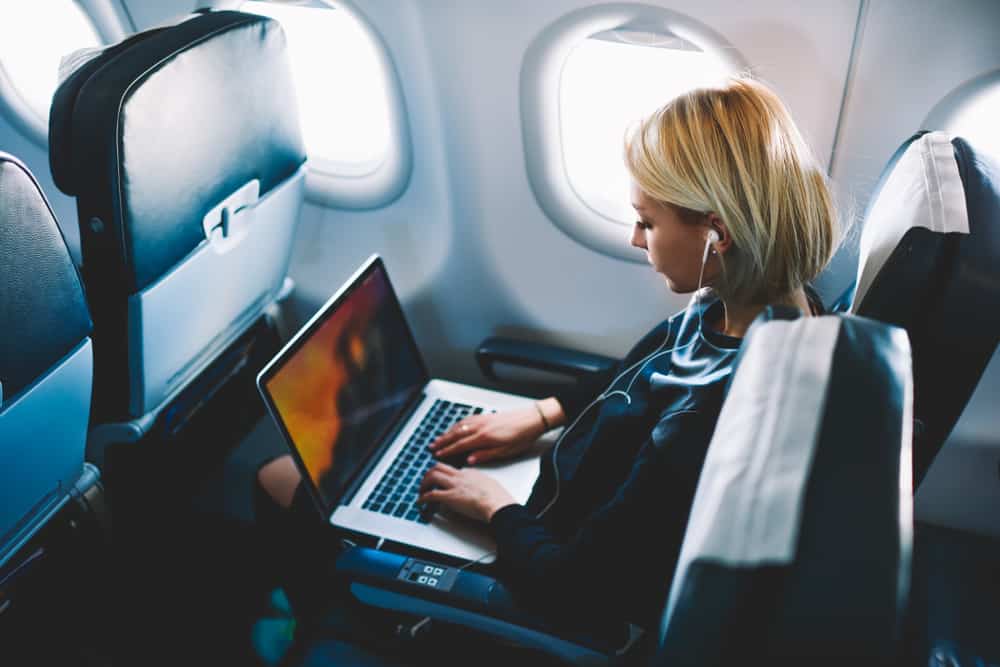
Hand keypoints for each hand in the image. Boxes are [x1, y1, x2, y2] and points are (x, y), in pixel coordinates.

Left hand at [418, 463, 515, 522]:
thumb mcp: (489, 484)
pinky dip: (423, 498)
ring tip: (421, 491)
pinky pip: (431, 495)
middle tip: (426, 482)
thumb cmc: (497, 497)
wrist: (497, 504)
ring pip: (432, 476)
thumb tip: (478, 487)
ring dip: (423, 484)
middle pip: (438, 467)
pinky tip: (420, 502)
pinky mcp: (450, 497)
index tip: (441, 480)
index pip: (452, 469)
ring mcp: (454, 485)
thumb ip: (480, 483)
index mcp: (470, 472)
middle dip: (429, 474)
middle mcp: (460, 476)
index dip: (444, 474)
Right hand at [429, 401, 559, 464]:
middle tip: (432, 446)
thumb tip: (469, 460)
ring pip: (460, 425)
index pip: (460, 445)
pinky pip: (467, 419)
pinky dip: (457, 423)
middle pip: (456, 434)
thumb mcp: (505, 452)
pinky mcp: (487, 415)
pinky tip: (456, 426)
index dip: (447, 451)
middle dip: (443, 441)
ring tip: (439, 437)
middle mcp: (480, 426)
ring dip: (448, 432)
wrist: (532, 419)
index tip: (438, 455)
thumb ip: (485, 455)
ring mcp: (483, 419)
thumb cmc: (522, 436)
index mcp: (484, 437)